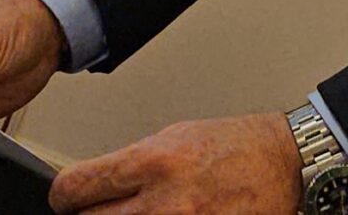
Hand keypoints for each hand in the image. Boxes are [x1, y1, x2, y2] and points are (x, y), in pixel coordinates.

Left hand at [49, 113, 304, 213]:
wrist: (284, 163)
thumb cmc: (233, 147)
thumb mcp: (172, 139)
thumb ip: (131, 166)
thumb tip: (95, 186)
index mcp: (153, 162)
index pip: (78, 187)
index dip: (63, 197)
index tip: (64, 200)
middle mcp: (166, 200)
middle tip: (96, 212)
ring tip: (134, 214)